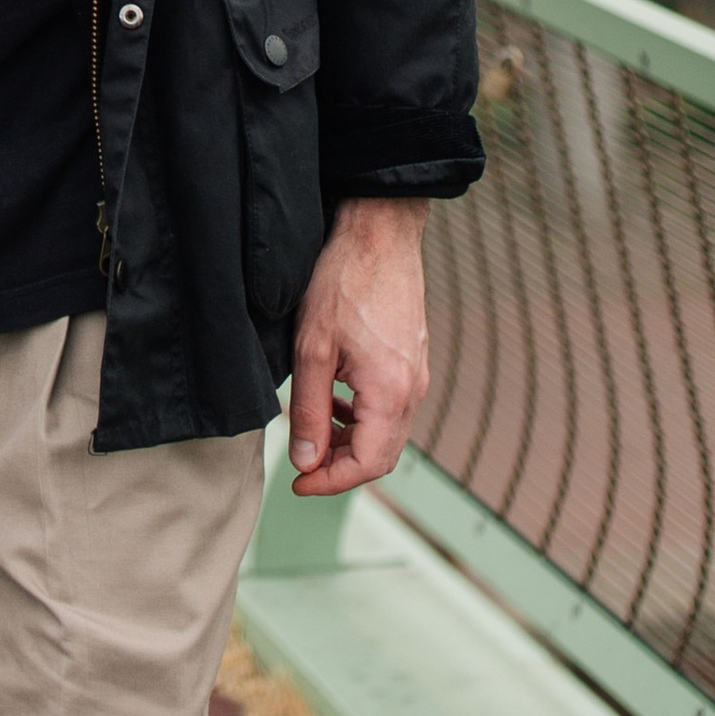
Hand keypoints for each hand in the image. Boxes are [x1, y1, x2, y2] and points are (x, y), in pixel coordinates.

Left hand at [287, 196, 429, 496]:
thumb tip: (306, 461)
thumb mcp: (312, 349)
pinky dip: (362, 417)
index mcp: (391, 393)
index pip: (367, 465)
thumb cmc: (343, 281)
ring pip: (387, 432)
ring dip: (350, 442)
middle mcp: (413, 390)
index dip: (330, 483)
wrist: (379, 232)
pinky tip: (334, 398)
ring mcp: (417, 374)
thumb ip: (311, 410)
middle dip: (340, 467)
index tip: (297, 483)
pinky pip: (391, 407)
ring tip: (312, 429)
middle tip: (301, 464)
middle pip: (381, 456)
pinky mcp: (412, 359)